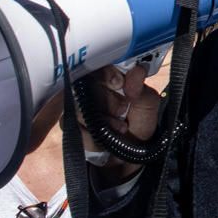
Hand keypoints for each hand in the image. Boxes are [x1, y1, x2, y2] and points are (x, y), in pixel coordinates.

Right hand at [77, 64, 161, 184]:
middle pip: (86, 84)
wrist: (130, 152)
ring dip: (103, 121)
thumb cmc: (139, 121)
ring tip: (121, 128)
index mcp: (110, 77)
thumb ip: (141, 89)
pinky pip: (75, 127)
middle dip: (107, 100)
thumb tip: (137, 70)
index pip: (99, 65)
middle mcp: (91, 88)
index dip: (106, 73)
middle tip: (123, 110)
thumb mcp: (147, 105)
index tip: (119, 84)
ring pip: (80, 107)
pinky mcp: (70, 123)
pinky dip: (94, 136)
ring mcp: (78, 105)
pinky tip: (107, 139)